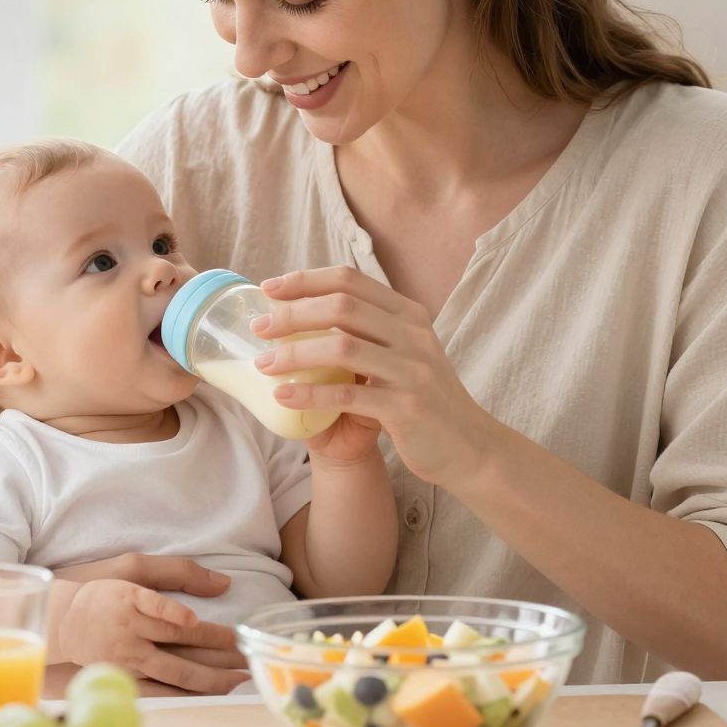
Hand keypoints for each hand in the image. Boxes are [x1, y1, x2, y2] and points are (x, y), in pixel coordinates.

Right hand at [50, 556, 246, 694]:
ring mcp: (129, 658)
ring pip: (175, 672)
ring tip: (239, 678)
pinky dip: (188, 692)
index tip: (219, 628)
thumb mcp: (134, 566)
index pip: (166, 613)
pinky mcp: (126, 676)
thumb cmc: (104, 590)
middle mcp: (131, 631)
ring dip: (209, 678)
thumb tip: (223, 583)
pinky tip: (212, 693)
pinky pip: (162, 689)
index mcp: (133, 600)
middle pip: (179, 644)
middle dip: (218, 653)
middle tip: (249, 655)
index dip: (191, 621)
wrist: (63, 622)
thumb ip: (178, 571)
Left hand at [252, 265, 499, 489]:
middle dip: (292, 313)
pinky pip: (348, 396)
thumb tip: (303, 315)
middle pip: (341, 307)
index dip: (305, 280)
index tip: (269, 288)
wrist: (468, 446)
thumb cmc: (424, 399)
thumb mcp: (404, 353)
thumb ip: (369, 333)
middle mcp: (413, 335)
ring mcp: (412, 370)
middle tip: (258, 327)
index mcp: (409, 314)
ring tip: (264, 364)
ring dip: (295, 353)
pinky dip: (310, 394)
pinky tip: (283, 395)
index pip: (350, 281)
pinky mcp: (406, 407)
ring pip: (342, 348)